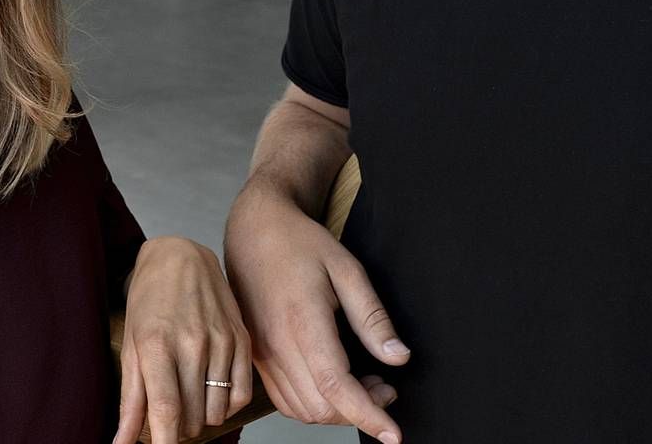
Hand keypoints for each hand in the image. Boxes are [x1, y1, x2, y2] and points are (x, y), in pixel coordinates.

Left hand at [112, 237, 252, 443]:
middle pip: (191, 418)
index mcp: (158, 345)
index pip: (167, 412)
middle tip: (167, 410)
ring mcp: (221, 342)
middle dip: (176, 427)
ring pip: (215, 412)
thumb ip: (130, 399)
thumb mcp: (132, 344)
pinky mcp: (242, 340)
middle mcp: (192, 344)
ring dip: (199, 417)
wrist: (180, 255)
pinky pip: (240, 396)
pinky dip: (225, 406)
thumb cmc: (149, 298)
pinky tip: (210, 391)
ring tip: (187, 395)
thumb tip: (121, 443)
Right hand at [224, 191, 407, 442]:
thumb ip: (372, 317)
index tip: (394, 433)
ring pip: (302, 409)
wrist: (253, 228)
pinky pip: (285, 399)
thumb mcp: (346, 268)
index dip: (368, 415)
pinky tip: (333, 381)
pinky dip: (314, 404)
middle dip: (359, 411)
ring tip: (364, 384)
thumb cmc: (300, 243)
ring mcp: (261, 353)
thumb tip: (398, 358)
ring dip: (337, 410)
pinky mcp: (256, 356)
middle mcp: (276, 344)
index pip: (336, 386)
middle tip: (386, 387)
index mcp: (302, 321)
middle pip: (320, 407)